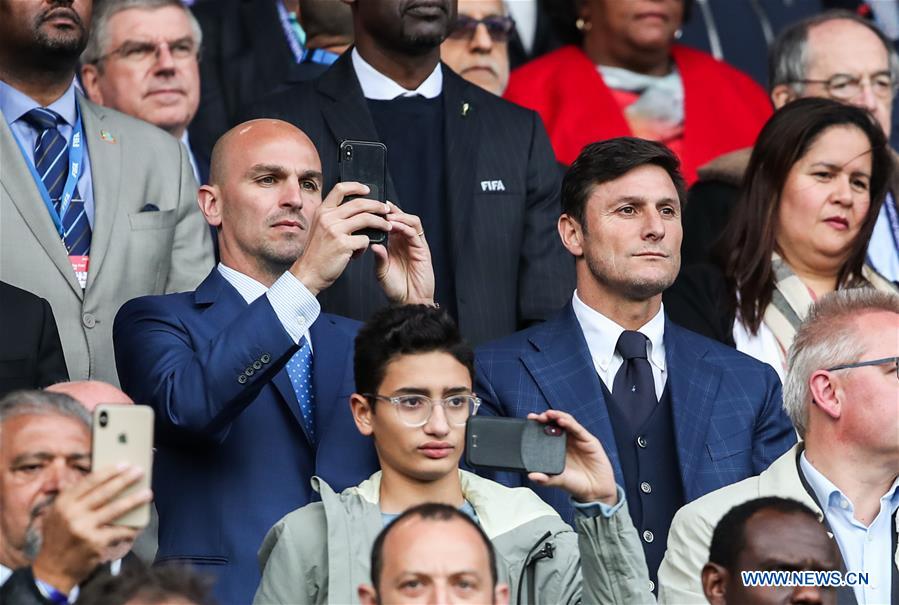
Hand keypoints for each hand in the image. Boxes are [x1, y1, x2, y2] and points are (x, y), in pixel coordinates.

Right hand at [31, 464, 151, 593]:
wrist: (53, 569)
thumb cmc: (59, 538)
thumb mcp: (56, 514)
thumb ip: (74, 498)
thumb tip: (102, 481)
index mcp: (63, 503)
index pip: (89, 482)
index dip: (108, 472)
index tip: (124, 464)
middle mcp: (72, 513)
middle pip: (105, 492)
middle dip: (125, 480)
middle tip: (139, 472)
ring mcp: (84, 528)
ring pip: (115, 509)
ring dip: (134, 500)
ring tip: (147, 494)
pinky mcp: (95, 542)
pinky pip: (119, 531)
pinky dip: (131, 528)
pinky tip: (140, 524)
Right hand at [291, 182, 391, 294]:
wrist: (309, 272)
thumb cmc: (317, 253)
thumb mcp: (320, 228)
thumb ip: (334, 218)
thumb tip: (358, 211)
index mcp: (322, 211)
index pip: (340, 189)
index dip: (356, 187)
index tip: (368, 190)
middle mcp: (328, 218)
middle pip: (359, 203)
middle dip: (377, 205)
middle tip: (386, 210)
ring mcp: (335, 230)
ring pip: (366, 219)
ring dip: (381, 223)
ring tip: (387, 227)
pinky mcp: (343, 244)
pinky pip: (364, 239)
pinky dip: (366, 246)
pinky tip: (359, 252)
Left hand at [372, 202, 434, 303]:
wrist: (409, 302)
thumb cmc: (396, 289)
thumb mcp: (381, 272)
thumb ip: (379, 257)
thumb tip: (371, 243)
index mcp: (394, 245)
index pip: (389, 223)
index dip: (381, 215)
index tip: (370, 208)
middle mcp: (404, 242)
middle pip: (401, 218)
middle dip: (390, 210)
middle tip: (379, 206)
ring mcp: (415, 244)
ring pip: (410, 221)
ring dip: (399, 216)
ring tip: (387, 216)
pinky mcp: (422, 250)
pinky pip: (415, 233)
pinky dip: (405, 226)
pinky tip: (394, 226)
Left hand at [526, 410, 617, 505]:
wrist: (595, 491)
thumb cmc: (576, 484)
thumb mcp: (558, 481)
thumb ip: (545, 479)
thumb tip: (531, 476)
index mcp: (557, 448)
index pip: (546, 432)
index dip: (538, 424)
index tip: (529, 420)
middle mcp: (567, 441)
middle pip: (556, 423)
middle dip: (546, 417)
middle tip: (536, 417)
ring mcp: (578, 439)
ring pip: (567, 422)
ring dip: (557, 416)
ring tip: (548, 414)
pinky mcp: (589, 440)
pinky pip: (578, 429)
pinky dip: (569, 423)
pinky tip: (561, 421)